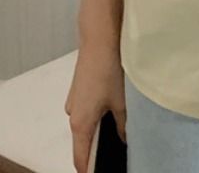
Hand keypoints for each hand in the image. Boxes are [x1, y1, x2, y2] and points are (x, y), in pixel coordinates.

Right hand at [64, 43, 126, 171]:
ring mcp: (75, 101)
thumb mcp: (121, 101)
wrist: (100, 38)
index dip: (89, 170)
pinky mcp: (79, 89)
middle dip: (98, 149)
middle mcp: (73, 114)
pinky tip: (114, 108)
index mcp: (80, 123)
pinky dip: (97, 114)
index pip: (80, 159)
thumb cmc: (108, 68)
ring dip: (98, 129)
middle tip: (117, 152)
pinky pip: (87, 110)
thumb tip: (125, 139)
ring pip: (86, 124)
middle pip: (83, 142)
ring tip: (119, 130)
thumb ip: (123, 125)